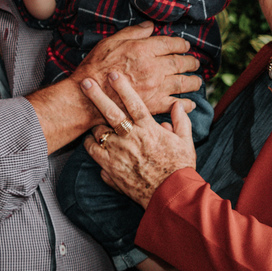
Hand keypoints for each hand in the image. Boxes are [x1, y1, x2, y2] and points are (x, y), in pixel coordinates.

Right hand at [70, 23, 200, 117]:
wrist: (88, 95)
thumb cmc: (96, 67)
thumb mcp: (111, 42)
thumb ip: (134, 33)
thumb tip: (150, 25)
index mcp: (143, 50)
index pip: (170, 44)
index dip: (181, 44)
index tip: (186, 46)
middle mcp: (153, 68)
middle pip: (181, 62)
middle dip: (191, 62)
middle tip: (195, 63)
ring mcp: (156, 87)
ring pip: (183, 82)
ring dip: (193, 81)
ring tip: (197, 80)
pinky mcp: (154, 104)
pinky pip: (177, 103)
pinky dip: (187, 103)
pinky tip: (190, 102)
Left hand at [79, 73, 196, 206]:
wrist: (170, 196)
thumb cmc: (179, 168)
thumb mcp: (186, 141)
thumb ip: (181, 120)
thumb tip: (177, 104)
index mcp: (149, 129)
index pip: (134, 102)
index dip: (122, 86)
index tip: (113, 74)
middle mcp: (131, 139)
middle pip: (110, 112)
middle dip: (96, 95)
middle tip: (85, 82)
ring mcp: (118, 154)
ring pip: (98, 132)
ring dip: (94, 124)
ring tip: (91, 118)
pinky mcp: (110, 169)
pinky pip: (94, 152)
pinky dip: (91, 145)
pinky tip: (92, 141)